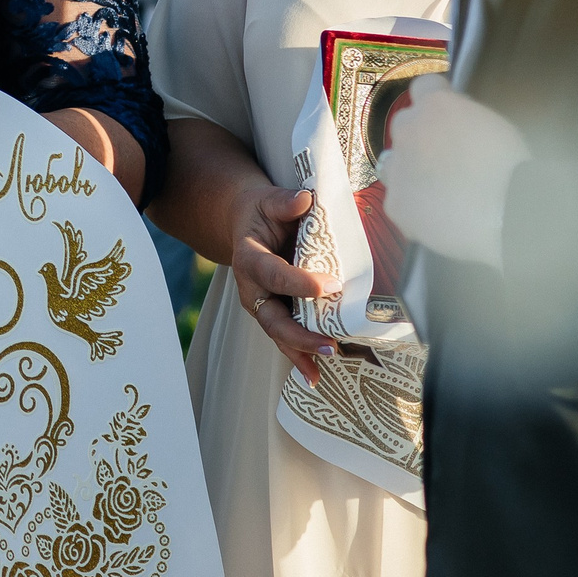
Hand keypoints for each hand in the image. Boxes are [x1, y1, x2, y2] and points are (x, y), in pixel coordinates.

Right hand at [226, 184, 338, 381]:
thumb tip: (305, 199)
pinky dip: (299, 358)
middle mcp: (252, 288)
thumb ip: (284, 202)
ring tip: (321, 369)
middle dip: (298, 334)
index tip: (331, 285)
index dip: (300, 282)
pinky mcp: (276, 313)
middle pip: (271, 318)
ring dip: (300, 352)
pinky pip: (286, 337)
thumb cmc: (262, 212)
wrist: (246, 225)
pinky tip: (315, 377)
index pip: (273, 274)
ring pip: (278, 334)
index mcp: (249, 258)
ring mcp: (263, 305)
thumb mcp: (268, 200)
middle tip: (328, 344)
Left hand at [377, 77, 530, 268]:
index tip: (449, 113)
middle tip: (447, 158)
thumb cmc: (514, 169)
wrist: (506, 218)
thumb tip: (458, 124)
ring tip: (439, 191)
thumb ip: (467, 119)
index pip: (424, 85)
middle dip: (422, 135)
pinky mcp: (396, 203)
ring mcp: (397, 168)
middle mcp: (409, 130)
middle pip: (405, 123)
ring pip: (394, 162)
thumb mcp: (498, 128)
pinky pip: (401, 199)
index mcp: (437, 105)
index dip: (437, 98)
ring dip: (410, 170)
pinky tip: (439, 217)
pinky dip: (415, 206)